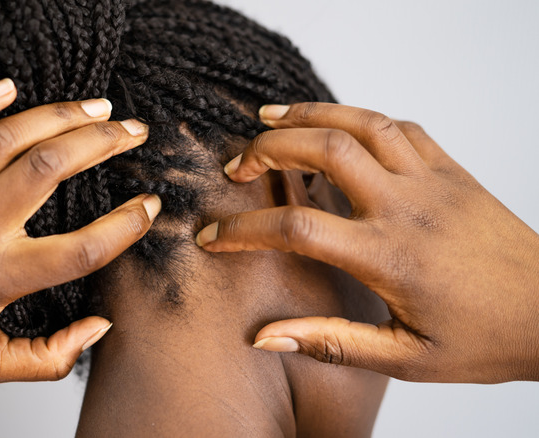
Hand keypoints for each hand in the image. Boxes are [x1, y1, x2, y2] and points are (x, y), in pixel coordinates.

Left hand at [0, 80, 159, 383]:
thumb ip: (50, 358)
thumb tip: (101, 327)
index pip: (81, 249)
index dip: (125, 225)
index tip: (149, 205)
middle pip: (50, 170)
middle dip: (103, 143)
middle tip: (133, 132)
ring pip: (7, 140)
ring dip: (59, 116)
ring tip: (97, 108)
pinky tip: (10, 88)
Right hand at [196, 102, 538, 382]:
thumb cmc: (484, 340)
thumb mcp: (404, 358)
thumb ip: (330, 344)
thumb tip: (264, 337)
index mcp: (388, 256)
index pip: (296, 227)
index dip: (244, 229)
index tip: (213, 236)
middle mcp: (405, 207)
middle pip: (323, 150)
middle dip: (269, 148)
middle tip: (237, 164)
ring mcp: (431, 181)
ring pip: (360, 124)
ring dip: (308, 115)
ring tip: (269, 118)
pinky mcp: (452, 170)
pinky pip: (400, 126)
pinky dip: (360, 118)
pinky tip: (338, 127)